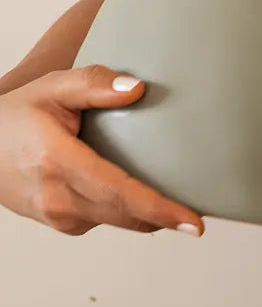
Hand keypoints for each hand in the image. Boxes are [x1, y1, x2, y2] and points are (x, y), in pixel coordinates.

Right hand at [0, 66, 204, 237]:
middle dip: (162, 220)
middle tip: (198, 223)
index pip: (116, 191)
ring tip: (179, 212)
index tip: (189, 220)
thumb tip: (137, 88)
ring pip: (111, 221)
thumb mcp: (53, 86)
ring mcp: (54, 214)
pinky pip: (99, 220)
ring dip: (145, 219)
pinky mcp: (57, 221)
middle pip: (120, 214)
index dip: (157, 208)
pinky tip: (141, 201)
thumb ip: (95, 83)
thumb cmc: (18, 114)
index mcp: (56, 160)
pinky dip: (124, 214)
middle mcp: (55, 196)